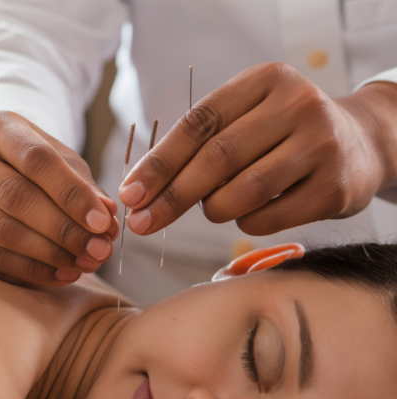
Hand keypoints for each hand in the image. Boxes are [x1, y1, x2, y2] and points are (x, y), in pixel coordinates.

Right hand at [0, 111, 118, 285]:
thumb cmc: (34, 165)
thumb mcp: (62, 163)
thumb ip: (85, 187)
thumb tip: (107, 218)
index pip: (36, 159)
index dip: (72, 194)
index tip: (103, 222)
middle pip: (15, 196)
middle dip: (64, 230)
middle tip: (99, 251)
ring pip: (1, 231)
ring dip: (49, 254)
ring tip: (84, 264)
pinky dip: (28, 270)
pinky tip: (59, 275)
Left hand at [119, 62, 396, 235]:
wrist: (360, 143)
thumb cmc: (284, 134)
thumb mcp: (247, 119)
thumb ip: (201, 144)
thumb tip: (141, 187)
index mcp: (264, 80)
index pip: (198, 123)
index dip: (159, 162)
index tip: (130, 193)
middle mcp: (296, 105)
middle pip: (217, 158)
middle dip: (172, 196)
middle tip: (142, 222)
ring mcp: (320, 145)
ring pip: (241, 192)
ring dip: (213, 210)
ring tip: (214, 208)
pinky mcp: (335, 186)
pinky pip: (268, 217)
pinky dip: (244, 224)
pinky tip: (246, 216)